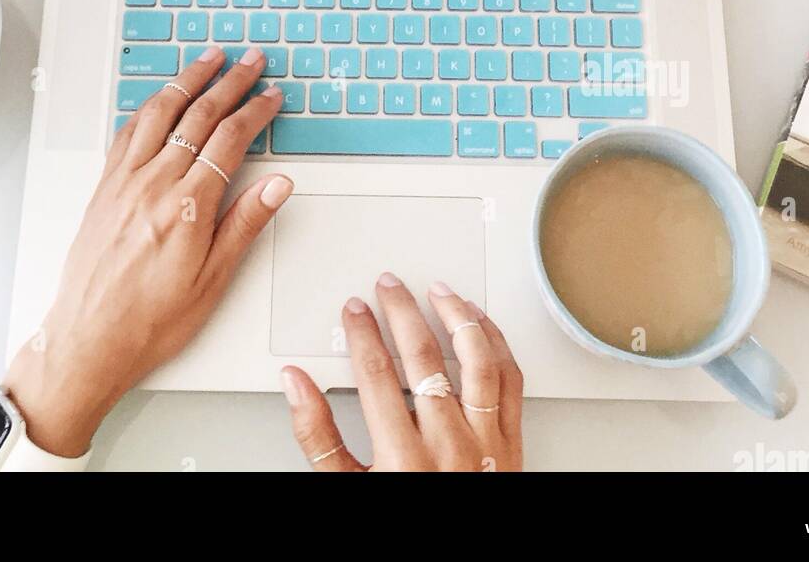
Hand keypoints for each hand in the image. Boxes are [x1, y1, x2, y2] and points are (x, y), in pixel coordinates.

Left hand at [3, 45, 290, 456]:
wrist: (88, 340)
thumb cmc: (149, 320)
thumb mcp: (212, 280)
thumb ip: (245, 224)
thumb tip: (278, 184)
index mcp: (187, 205)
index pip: (230, 140)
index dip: (255, 111)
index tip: (271, 96)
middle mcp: (153, 183)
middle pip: (199, 115)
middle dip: (229, 82)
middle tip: (250, 61)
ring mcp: (124, 181)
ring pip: (160, 112)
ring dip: (187, 80)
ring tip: (208, 60)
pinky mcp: (104, 187)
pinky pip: (127, 131)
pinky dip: (148, 105)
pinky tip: (158, 98)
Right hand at [281, 275, 522, 471]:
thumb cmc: (403, 521)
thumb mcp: (348, 491)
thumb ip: (319, 436)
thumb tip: (295, 384)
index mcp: (402, 458)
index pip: (376, 372)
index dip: (361, 332)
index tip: (354, 309)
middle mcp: (448, 445)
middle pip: (424, 356)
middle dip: (401, 311)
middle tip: (388, 286)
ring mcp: (486, 441)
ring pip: (476, 359)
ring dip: (456, 316)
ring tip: (438, 291)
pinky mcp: (513, 442)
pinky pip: (510, 380)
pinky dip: (496, 343)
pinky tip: (480, 324)